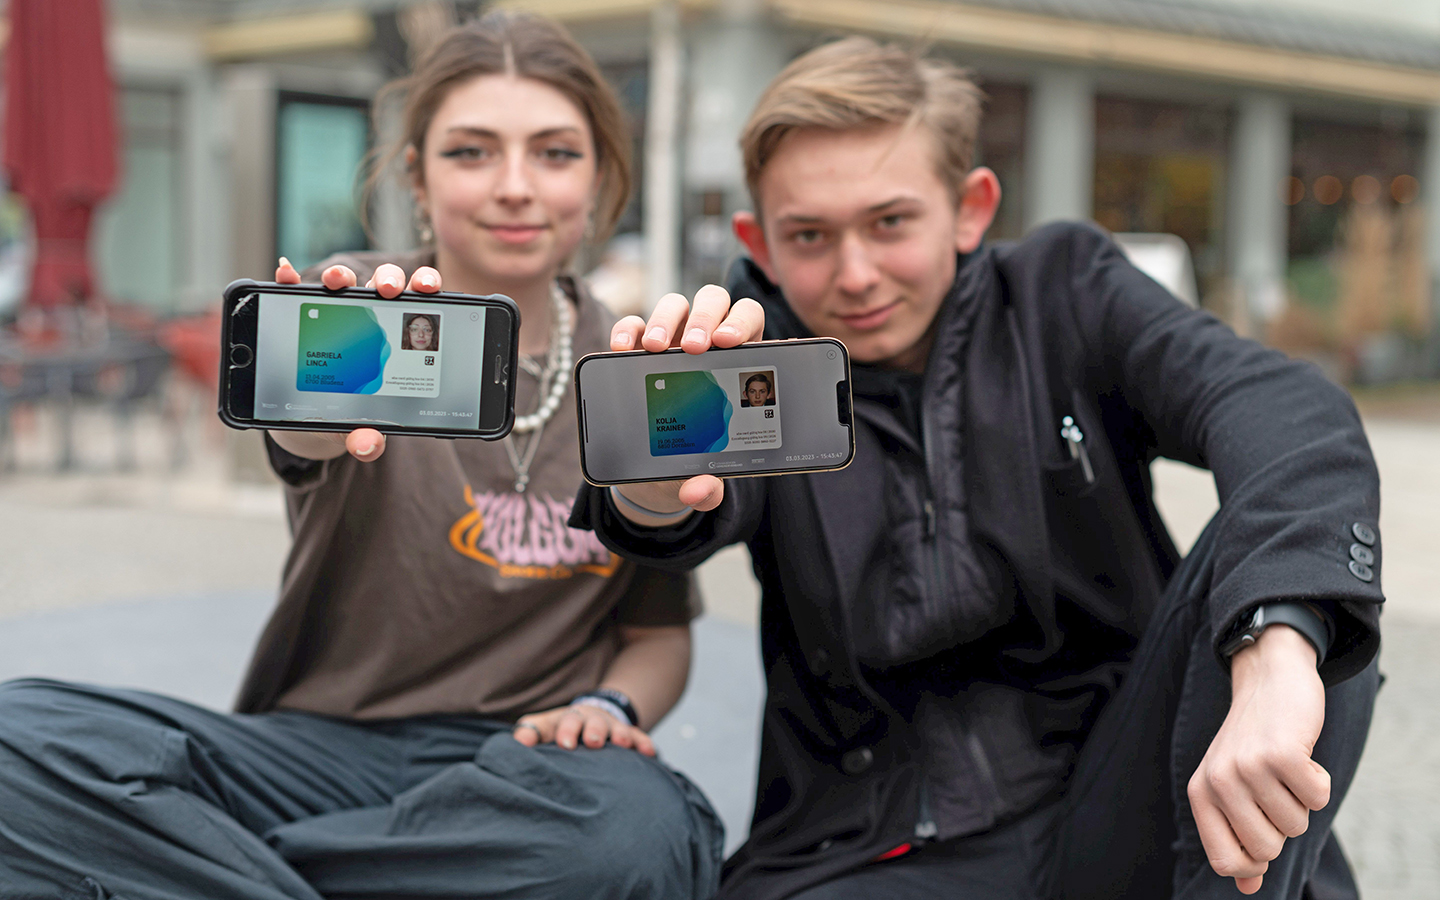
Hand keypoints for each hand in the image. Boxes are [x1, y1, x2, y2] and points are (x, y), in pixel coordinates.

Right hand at [266, 257, 442, 462]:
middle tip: (387, 291)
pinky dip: (289, 279)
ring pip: (344, 282)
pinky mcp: (302, 315)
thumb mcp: (360, 426)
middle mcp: (370, 317)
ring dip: (341, 275)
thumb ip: (367, 437)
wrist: (315, 415)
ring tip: (336, 282)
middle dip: (389, 279)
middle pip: (384, 285)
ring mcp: (336, 312)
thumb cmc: (349, 414)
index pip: (418, 302)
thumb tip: (367, 447)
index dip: (425, 286)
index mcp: (398, 336)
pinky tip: (285, 275)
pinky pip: (294, 290)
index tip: (428, 289)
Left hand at [512, 703, 655, 755]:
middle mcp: (589, 720)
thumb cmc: (562, 730)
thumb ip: (530, 733)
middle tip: (593, 742)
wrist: (591, 716)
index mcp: (566, 720)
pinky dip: (643, 744)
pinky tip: (648, 753)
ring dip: (620, 735)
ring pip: (616, 728)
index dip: (564, 731)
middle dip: (593, 730)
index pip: (563, 722)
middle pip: (591, 722)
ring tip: (622, 744)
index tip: (565, 744)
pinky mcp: (629, 734)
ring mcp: (611, 727)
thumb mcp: (545, 728)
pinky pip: (639, 737)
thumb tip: (518, 741)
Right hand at [608, 284, 764, 516]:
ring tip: (657, 350)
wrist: (659, 464)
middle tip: (695, 347)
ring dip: (667, 320)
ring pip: (675, 304)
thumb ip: (709, 486)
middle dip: (706, 317)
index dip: (741, 323)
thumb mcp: (705, 472)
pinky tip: (623, 348)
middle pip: (713, 301)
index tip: (728, 343)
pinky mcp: (639, 346)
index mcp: (739, 359)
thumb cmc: (696, 456)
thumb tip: (698, 492)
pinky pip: (633, 325)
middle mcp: (708, 340)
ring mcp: (674, 339)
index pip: (748, 321)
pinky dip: (628, 330)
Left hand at [1188, 625, 1327, 893]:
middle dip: (1284, 827)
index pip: (1224, 862)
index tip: (1265, 834)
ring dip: (1302, 800)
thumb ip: (1239, 836)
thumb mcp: (1235, 787)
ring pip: (1297, 825)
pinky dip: (1320, 782)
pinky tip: (1303, 756)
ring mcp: (1247, 766)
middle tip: (1276, 789)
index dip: (1254, 861)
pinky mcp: (1281, 753)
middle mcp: (1218, 782)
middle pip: (1266, 849)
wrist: (1268, 680)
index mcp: (1201, 794)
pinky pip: (1318, 799)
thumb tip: (1248, 886)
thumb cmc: (1254, 742)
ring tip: (1285, 768)